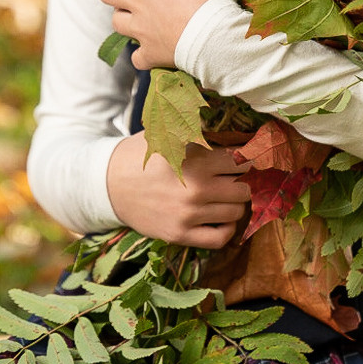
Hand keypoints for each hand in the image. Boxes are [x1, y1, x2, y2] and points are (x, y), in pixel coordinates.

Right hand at [106, 133, 250, 247]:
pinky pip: (220, 238)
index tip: (255, 157)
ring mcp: (189, 216)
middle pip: (245, 189)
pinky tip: (221, 217)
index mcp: (196, 161)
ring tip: (227, 194)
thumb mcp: (168, 134)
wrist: (107, 184)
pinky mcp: (179, 235)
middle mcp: (197, 190)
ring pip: (236, 212)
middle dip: (245, 181)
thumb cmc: (141, 155)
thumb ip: (200, 131)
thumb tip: (234, 125)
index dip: (252, 157)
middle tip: (240, 177)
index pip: (242, 161)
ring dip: (236, 203)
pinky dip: (227, 228)